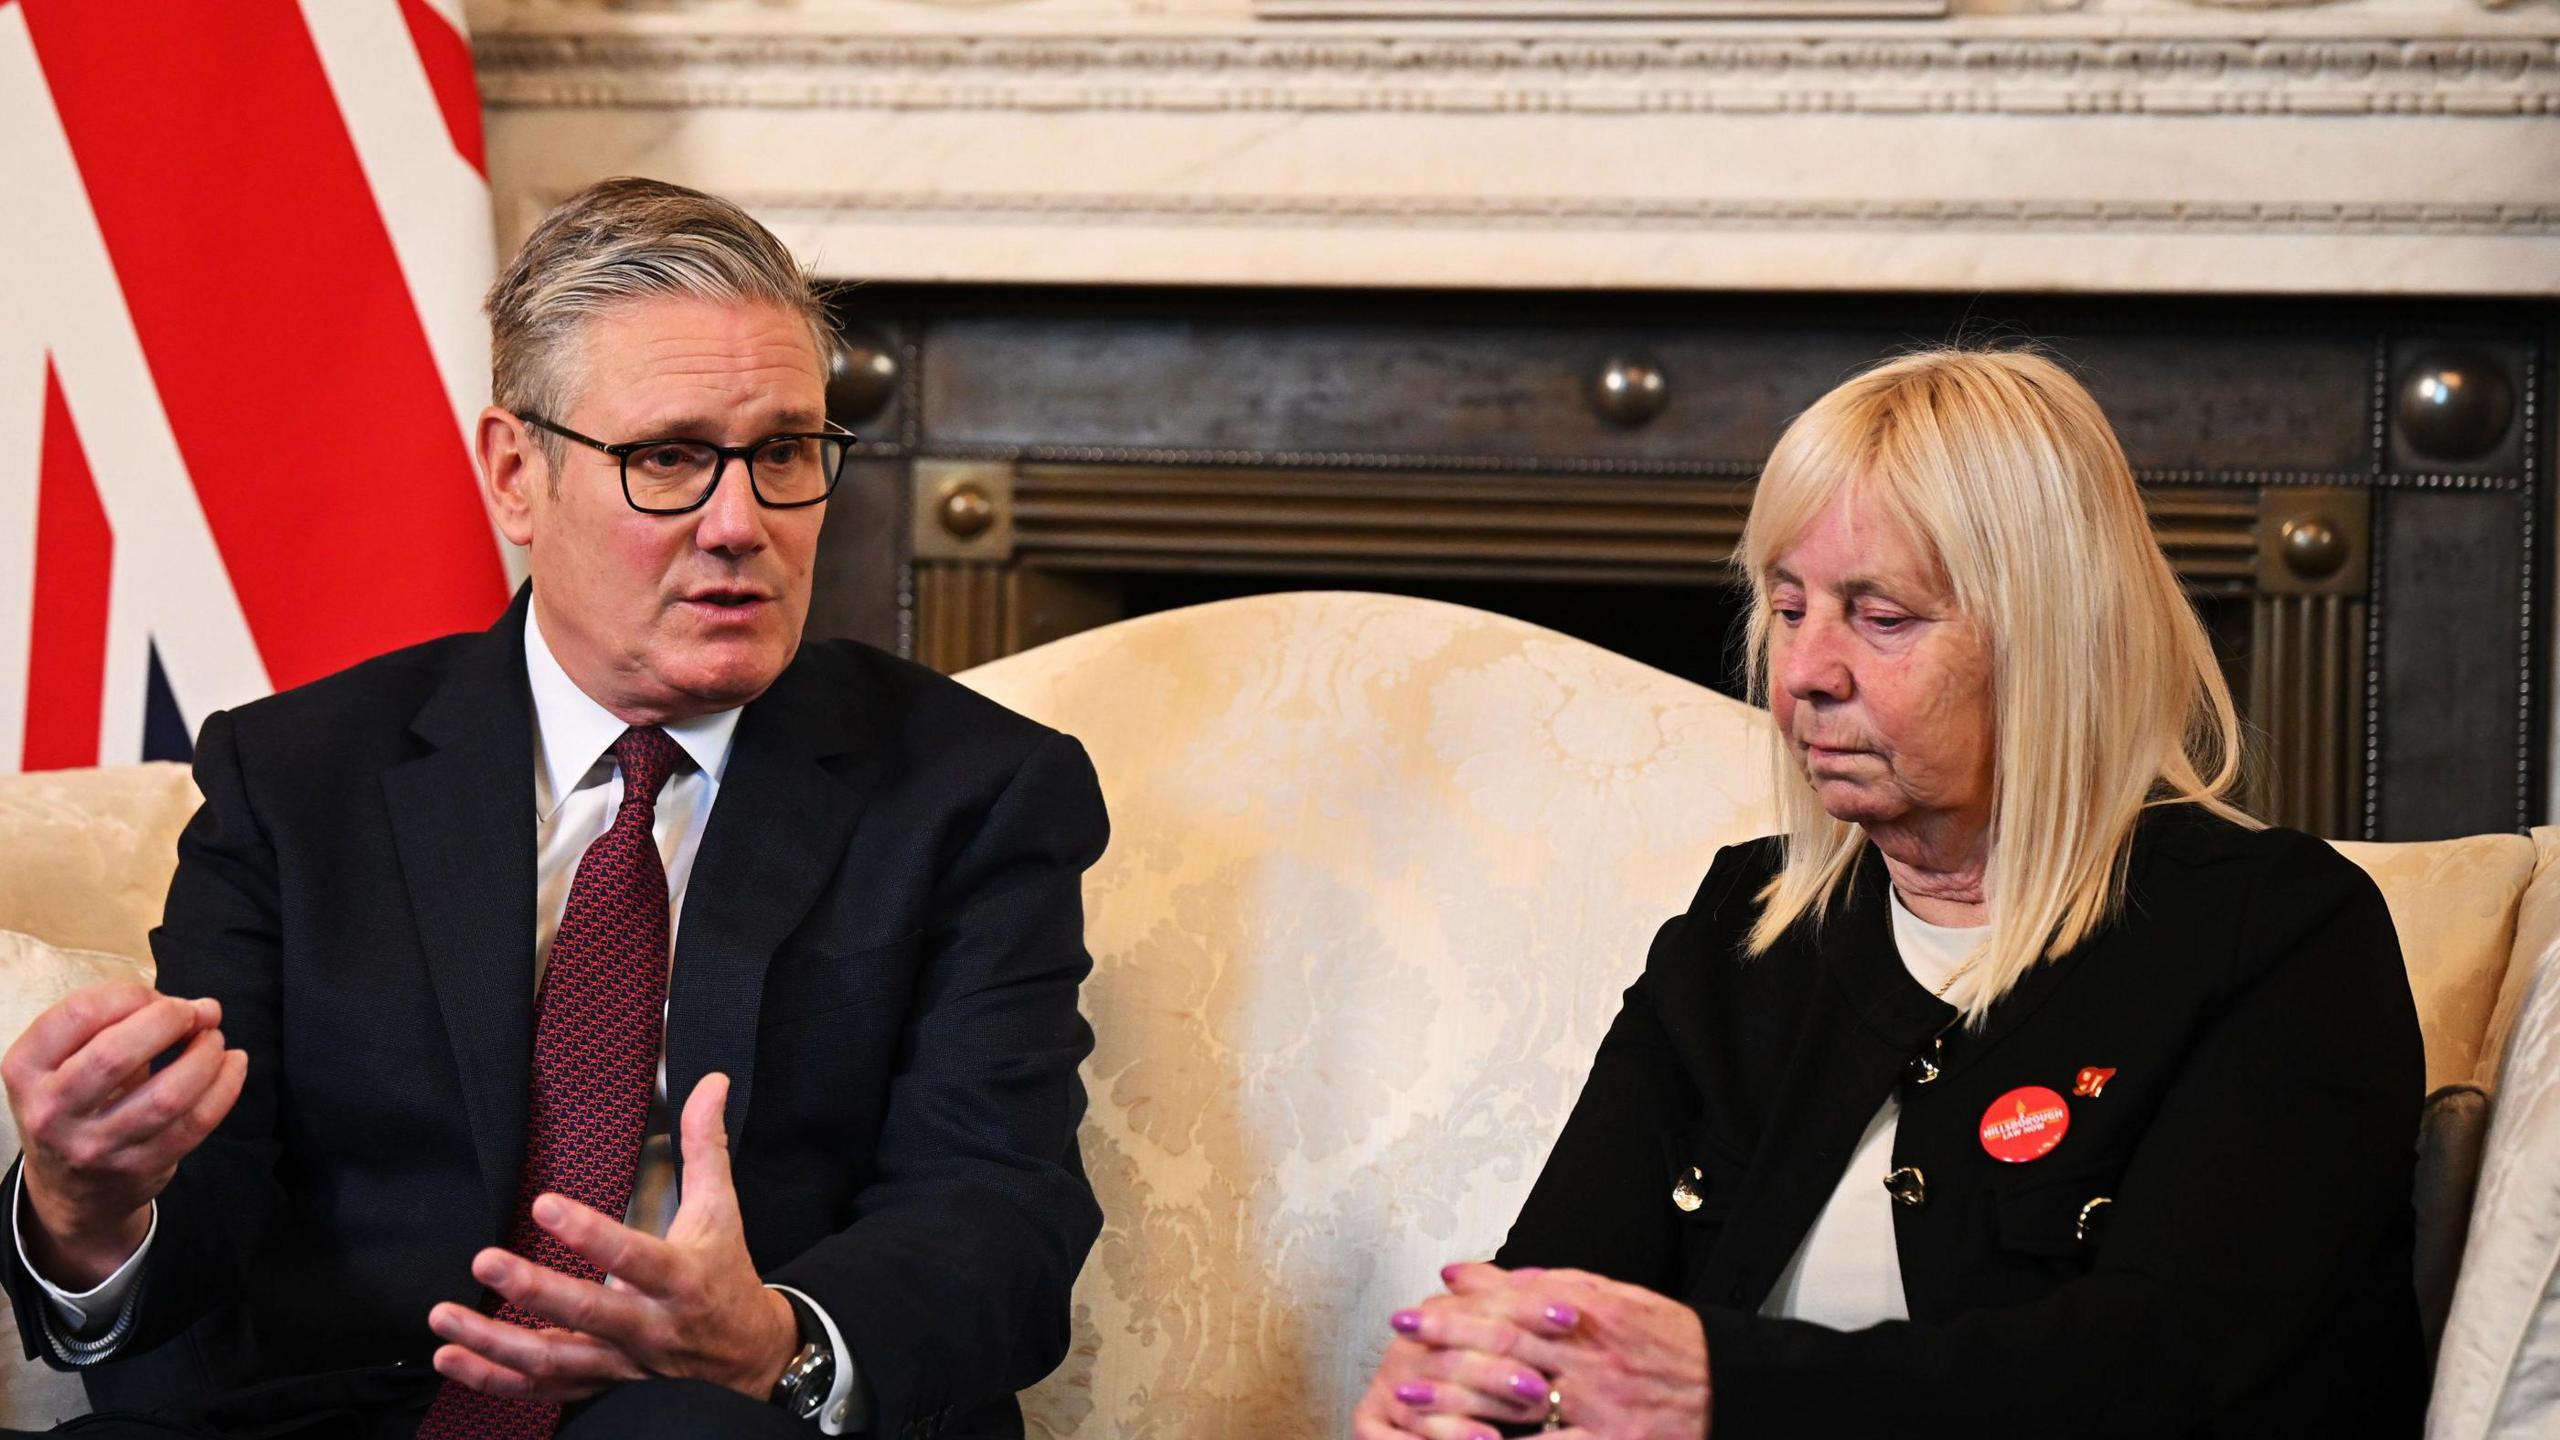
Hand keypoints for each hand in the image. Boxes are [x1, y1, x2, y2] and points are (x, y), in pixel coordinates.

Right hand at [1, 982, 246, 1287]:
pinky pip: (195, 1123)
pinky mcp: (139, 1167)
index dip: (131, 994)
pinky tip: (233, 1064)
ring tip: (214, 1039)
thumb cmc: (75, 1102)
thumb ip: (118, 1024)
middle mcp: (52, 1111)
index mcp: (26, 1068)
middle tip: (196, 1013)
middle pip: (116, 1054)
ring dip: (205, 1056)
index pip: (79, 1014)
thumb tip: (203, 1008)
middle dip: (169, 1020)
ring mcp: (95, 1146)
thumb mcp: (64, 1061)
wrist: (70, 1189)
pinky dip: (226, 1086)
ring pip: (166, 1095)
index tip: (157, 997)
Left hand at [427, 1072, 799, 1404]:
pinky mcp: (599, 1383)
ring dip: (493, 1344)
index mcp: (679, 1279)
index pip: (634, 1256)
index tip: (544, 1205)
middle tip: (484, 1261)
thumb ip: (705, 1145)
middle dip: (532, 1289)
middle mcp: (648, 1327)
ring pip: (553, 1361)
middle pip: (587, 1313)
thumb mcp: (722, 1209)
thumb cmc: (726, 1274)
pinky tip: (451, 1357)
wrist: (746, 1357)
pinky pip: (540, 1389)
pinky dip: (492, 1379)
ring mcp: (620, 1362)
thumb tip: (711, 1083)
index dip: (590, 1234)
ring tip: (444, 1316)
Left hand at [1359, 1262, 1710, 1439]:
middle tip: (1399, 1346)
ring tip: (1409, 1399)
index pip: (1509, 1307)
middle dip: (1445, 1345)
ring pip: (1517, 1401)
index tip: (1415, 1312)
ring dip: (1455, 1401)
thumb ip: (1537, 1284)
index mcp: (1589, 1314)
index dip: (1456, 1311)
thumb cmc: (1664, 1342)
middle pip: (1504, 1347)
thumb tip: (1466, 1271)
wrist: (1728, 1388)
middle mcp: (1591, 1357)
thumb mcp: (1607, 1295)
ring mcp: (1599, 1408)